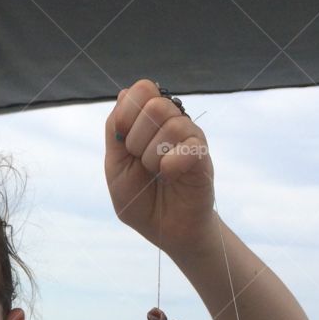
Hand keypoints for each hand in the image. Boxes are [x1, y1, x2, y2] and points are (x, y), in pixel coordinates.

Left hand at [104, 79, 216, 255]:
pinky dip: (170, 164)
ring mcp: (190, 138)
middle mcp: (172, 123)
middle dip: (138, 139)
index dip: (128, 110)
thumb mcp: (116, 167)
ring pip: (171, 124)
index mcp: (148, 122)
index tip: (123, 138)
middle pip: (155, 105)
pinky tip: (170, 176)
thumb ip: (115, 132)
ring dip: (153, 156)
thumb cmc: (141, 200)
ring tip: (157, 173)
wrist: (166, 230)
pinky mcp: (203, 155)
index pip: (142, 89)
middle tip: (142, 162)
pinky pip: (188, 146)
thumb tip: (123, 94)